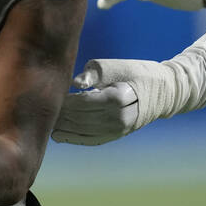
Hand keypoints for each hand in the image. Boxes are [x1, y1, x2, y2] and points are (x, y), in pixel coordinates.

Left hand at [51, 58, 175, 144]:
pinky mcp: (117, 135)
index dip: (64, 101)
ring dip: (63, 128)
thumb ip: (91, 74)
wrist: (164, 91)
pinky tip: (59, 136)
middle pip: (80, 118)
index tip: (49, 96)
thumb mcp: (114, 66)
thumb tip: (73, 84)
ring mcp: (118, 130)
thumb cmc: (135, 72)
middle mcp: (118, 118)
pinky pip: (92, 140)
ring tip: (45, 123)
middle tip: (41, 109)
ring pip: (83, 132)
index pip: (82, 102)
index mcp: (117, 98)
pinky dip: (74, 138)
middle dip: (60, 115)